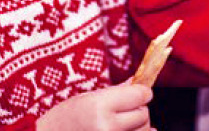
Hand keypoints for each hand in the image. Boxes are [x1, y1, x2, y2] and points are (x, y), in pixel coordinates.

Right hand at [36, 83, 153, 130]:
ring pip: (144, 130)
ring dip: (137, 125)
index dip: (142, 92)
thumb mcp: (87, 98)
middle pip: (143, 114)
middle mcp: (107, 127)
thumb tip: (138, 83)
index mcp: (99, 106)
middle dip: (138, 109)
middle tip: (125, 109)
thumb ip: (116, 92)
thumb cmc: (65, 118)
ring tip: (121, 123)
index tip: (139, 92)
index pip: (140, 95)